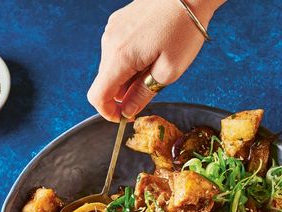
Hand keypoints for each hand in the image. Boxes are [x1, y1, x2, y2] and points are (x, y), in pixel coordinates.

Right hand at [88, 0, 224, 121]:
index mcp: (119, 58)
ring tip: (153, 67)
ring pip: (111, 68)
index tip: (124, 117)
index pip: (98, 96)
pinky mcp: (117, 23)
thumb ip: (142, 95)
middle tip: (150, 90)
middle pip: (105, 83)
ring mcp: (111, 31)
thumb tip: (127, 111)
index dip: (108, 113)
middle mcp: (109, 43)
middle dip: (123, 95)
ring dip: (127, 78)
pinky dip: (128, 62)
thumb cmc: (183, 30)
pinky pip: (117, 52)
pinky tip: (149, 54)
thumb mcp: (167, 72)